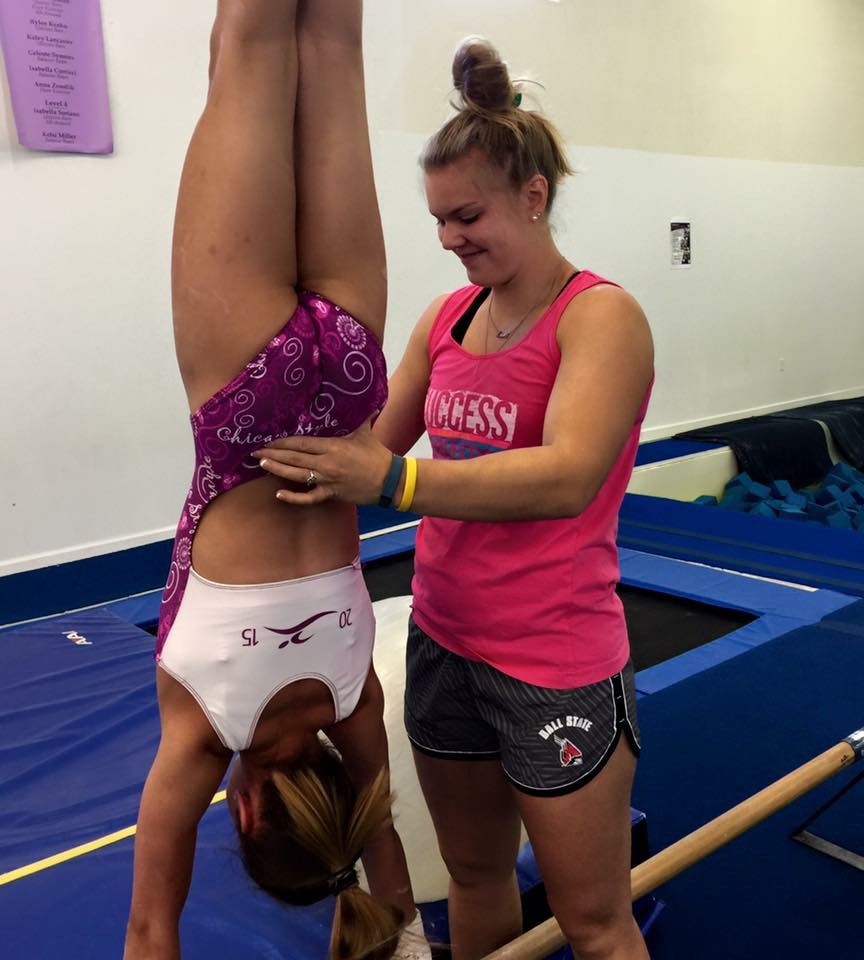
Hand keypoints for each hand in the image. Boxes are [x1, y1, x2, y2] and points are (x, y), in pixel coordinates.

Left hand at [254, 420, 393, 505]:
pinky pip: (309, 498)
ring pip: (297, 476)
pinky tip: (279, 495)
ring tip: (262, 464)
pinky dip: (294, 498)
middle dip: (273, 454)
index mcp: (333, 446)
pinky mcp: (331, 494)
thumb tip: (360, 393)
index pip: (301, 443)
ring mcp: (327, 481)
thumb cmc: (376, 455)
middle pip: (294, 458)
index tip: (267, 438)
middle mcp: (327, 464)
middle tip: (255, 451)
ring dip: (277, 470)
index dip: (282, 442)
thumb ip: (358, 415)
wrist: (390, 481)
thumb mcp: (365, 431)